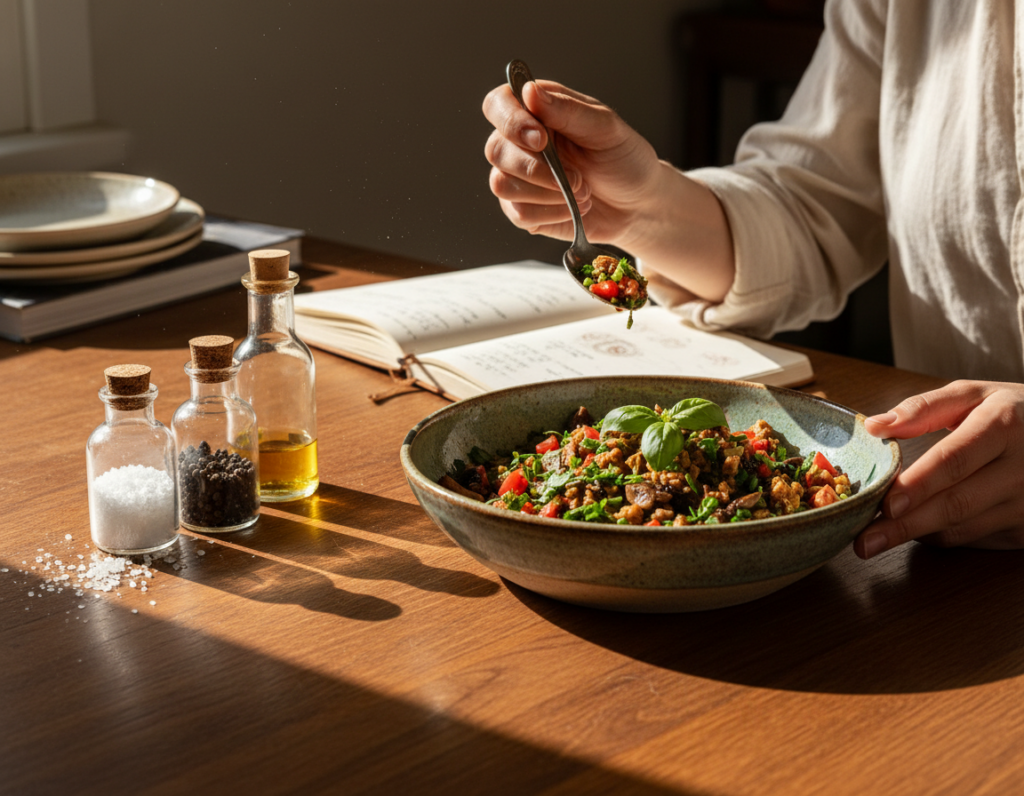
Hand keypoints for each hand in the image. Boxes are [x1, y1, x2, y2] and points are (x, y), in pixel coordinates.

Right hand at [481, 79, 735, 300]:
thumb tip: (529, 91)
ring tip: (580, 191)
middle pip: (495, 150)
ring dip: (546, 193)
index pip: (498, 105)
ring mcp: (518, 178)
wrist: (638, 204)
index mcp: (537, 111)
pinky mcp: (523, 209)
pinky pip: (517, 213)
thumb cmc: (624, 158)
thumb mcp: (606, 128)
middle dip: (536, 169)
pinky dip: (550, 213)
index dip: (511, 121)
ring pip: (502, 185)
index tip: (542, 139)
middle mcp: (521, 142)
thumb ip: (567, 110)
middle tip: (577, 177)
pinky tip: (573, 208)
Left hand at [856, 380, 1023, 557]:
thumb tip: (875, 426)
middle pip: (957, 504)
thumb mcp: (973, 395)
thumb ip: (923, 408)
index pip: (955, 461)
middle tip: (865, 541)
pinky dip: (939, 535)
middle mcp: (1023, 469)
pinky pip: (974, 538)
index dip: (919, 485)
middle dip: (906, 525)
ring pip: (963, 528)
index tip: (886, 505)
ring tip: (877, 537)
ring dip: (917, 534)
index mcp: (1004, 426)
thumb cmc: (1012, 412)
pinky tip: (916, 529)